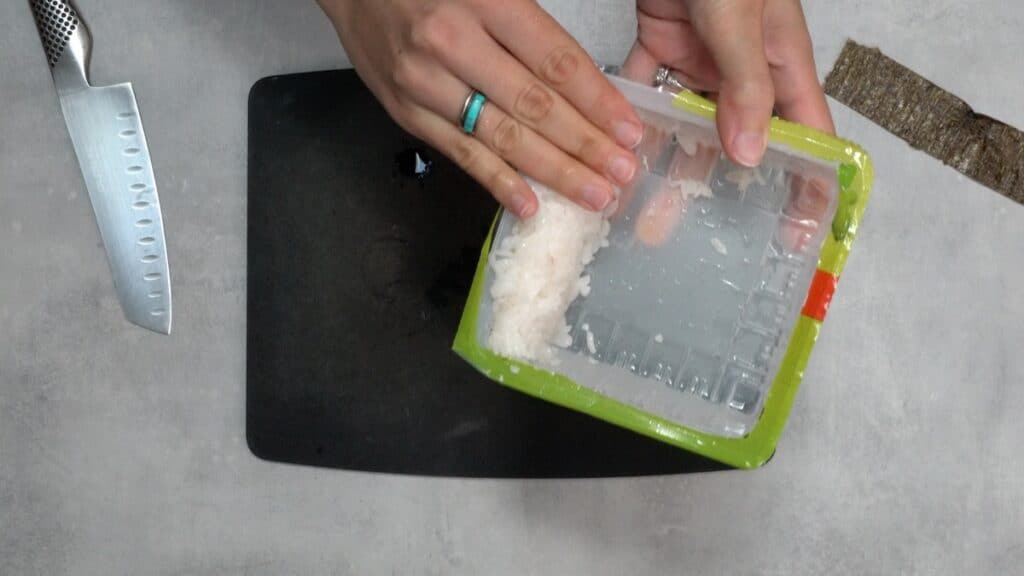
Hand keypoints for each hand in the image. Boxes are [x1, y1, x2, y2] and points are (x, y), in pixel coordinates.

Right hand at [317, 0, 644, 216]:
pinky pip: (461, 154)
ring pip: (502, 136)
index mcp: (487, 1)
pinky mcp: (407, 113)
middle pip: (534, 105)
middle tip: (623, 173)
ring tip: (594, 194)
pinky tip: (531, 205)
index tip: (631, 130)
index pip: (555, 61)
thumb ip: (533, 29)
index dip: (598, 101)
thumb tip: (586, 86)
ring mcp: (427, 83)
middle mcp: (454, 43)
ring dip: (554, 171)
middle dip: (586, 145)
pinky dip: (498, 182)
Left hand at [615, 0, 834, 251]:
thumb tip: (750, 154)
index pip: (807, 136)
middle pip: (737, 142)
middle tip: (689, 235)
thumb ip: (746, 84)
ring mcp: (700, 58)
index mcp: (782, 63)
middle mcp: (743, 68)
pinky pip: (646, 91)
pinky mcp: (659, 43)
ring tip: (642, 212)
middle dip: (715, 190)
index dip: (805, 185)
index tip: (795, 235)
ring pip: (687, 124)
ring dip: (665, 164)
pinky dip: (632, 119)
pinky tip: (615, 155)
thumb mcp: (741, 19)